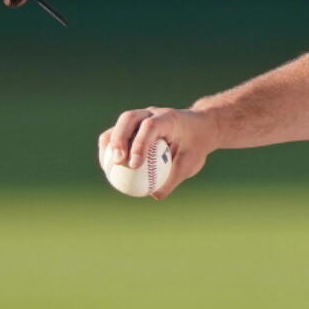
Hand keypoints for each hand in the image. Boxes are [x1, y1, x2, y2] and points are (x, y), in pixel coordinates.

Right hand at [98, 106, 221, 199]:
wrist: (200, 128)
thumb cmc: (196, 146)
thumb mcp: (191, 164)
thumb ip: (173, 179)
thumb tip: (153, 195)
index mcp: (169, 119)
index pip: (151, 126)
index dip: (140, 144)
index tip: (134, 165)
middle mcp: (153, 113)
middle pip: (129, 118)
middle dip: (119, 139)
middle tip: (117, 162)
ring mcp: (142, 116)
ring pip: (121, 123)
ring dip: (111, 142)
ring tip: (108, 167)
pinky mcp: (135, 124)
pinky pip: (118, 132)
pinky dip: (111, 146)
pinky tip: (108, 167)